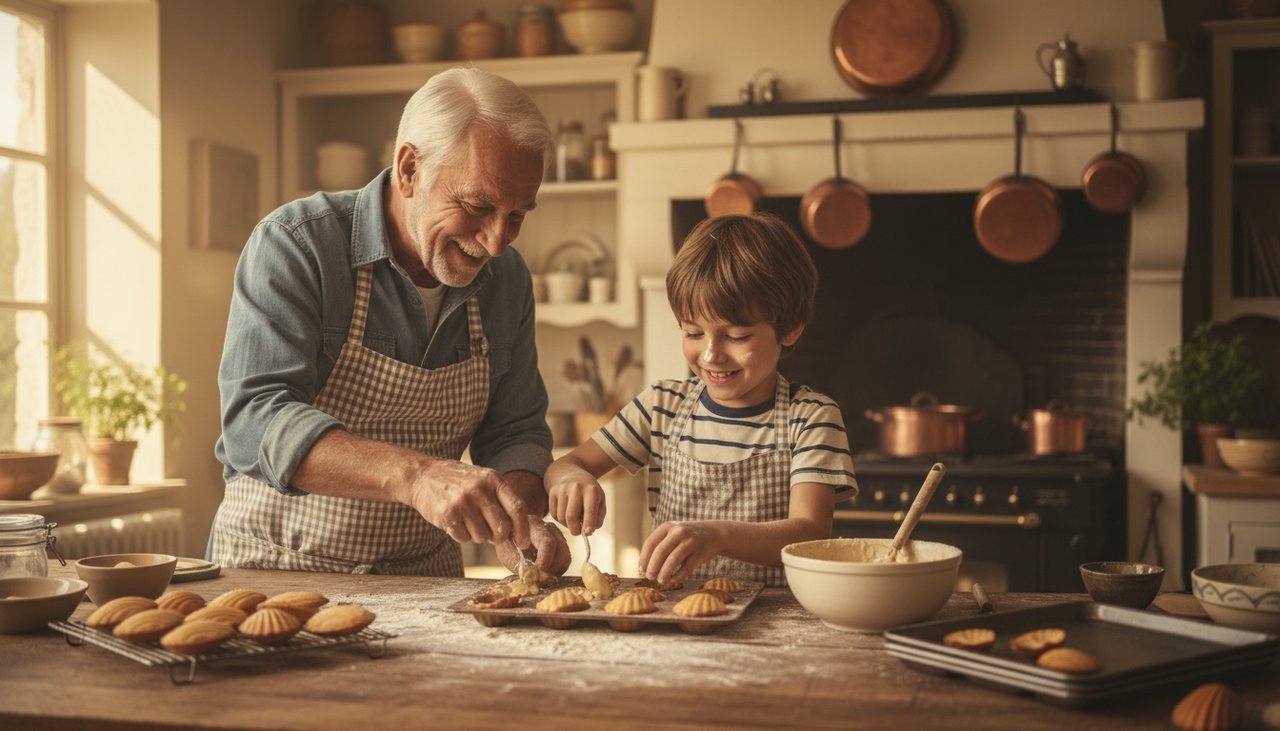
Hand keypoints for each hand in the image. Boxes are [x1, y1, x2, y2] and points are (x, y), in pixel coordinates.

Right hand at [402, 459, 530, 546]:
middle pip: (502, 528)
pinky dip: (462, 535)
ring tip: (468, 520)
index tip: (523, 542)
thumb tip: (519, 532)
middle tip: (490, 533)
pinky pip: (464, 538)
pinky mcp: (448, 515)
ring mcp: (463, 502)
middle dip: (498, 537)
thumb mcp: (483, 481)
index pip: (517, 508)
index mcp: (493, 480)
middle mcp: (480, 490)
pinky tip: (456, 522)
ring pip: (483, 537)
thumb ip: (501, 501)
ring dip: (478, 535)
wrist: (423, 476)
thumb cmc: (460, 483)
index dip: (523, 529)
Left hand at [494, 517, 571, 576]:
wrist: (510, 532)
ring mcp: (557, 535)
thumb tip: (529, 578)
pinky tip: (545, 574)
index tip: (537, 574)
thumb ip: (517, 564)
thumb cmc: (507, 542)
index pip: (547, 543)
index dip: (545, 561)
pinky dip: (558, 571)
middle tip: (539, 579)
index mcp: (533, 526)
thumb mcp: (505, 552)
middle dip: (551, 569)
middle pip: (561, 550)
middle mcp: (549, 528)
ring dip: (556, 571)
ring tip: (541, 578)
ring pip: (566, 557)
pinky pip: (565, 560)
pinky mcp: (561, 544)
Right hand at [546, 474, 606, 535]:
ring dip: (567, 524)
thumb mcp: (600, 501)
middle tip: (578, 532)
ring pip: (561, 517)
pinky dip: (560, 519)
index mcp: (591, 490)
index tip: (587, 534)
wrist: (574, 475)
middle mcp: (576, 487)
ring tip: (574, 519)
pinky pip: (553, 514)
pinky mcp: (553, 491)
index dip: (588, 524)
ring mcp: (562, 488)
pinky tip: (566, 513)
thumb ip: (597, 518)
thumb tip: (587, 532)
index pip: (589, 510)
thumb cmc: (590, 493)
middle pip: (571, 516)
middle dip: (575, 529)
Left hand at [639, 521, 722, 584]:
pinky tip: (672, 580)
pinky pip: (686, 568)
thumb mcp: (672, 533)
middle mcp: (679, 532)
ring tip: (660, 581)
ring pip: (673, 560)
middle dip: (652, 567)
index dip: (644, 559)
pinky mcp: (700, 553)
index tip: (641, 570)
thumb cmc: (687, 537)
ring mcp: (690, 541)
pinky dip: (677, 576)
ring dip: (664, 573)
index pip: (650, 543)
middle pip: (660, 552)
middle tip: (649, 577)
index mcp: (667, 526)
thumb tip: (643, 567)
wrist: (714, 534)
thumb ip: (659, 545)